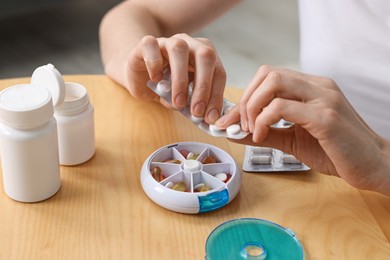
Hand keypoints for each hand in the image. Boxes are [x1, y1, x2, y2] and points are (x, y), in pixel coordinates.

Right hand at [122, 33, 225, 123]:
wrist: (140, 77)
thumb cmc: (166, 87)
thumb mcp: (183, 98)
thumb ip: (193, 104)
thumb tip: (203, 117)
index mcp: (205, 56)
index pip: (218, 72)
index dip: (216, 95)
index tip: (210, 117)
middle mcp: (190, 44)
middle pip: (205, 56)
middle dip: (204, 86)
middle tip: (197, 111)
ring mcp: (168, 41)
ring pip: (179, 49)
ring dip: (181, 79)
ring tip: (177, 102)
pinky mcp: (147, 43)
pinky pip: (152, 45)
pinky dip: (155, 64)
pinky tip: (155, 80)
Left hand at [216, 65, 389, 194]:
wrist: (374, 166)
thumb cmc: (336, 151)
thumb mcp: (294, 140)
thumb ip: (267, 132)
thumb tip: (235, 132)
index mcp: (311, 88)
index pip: (269, 76)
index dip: (246, 95)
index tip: (232, 120)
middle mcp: (317, 86)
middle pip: (268, 73)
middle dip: (245, 99)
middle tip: (239, 125)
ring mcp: (323, 98)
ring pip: (274, 82)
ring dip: (252, 107)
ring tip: (252, 130)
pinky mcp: (326, 117)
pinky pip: (283, 107)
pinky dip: (264, 121)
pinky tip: (262, 136)